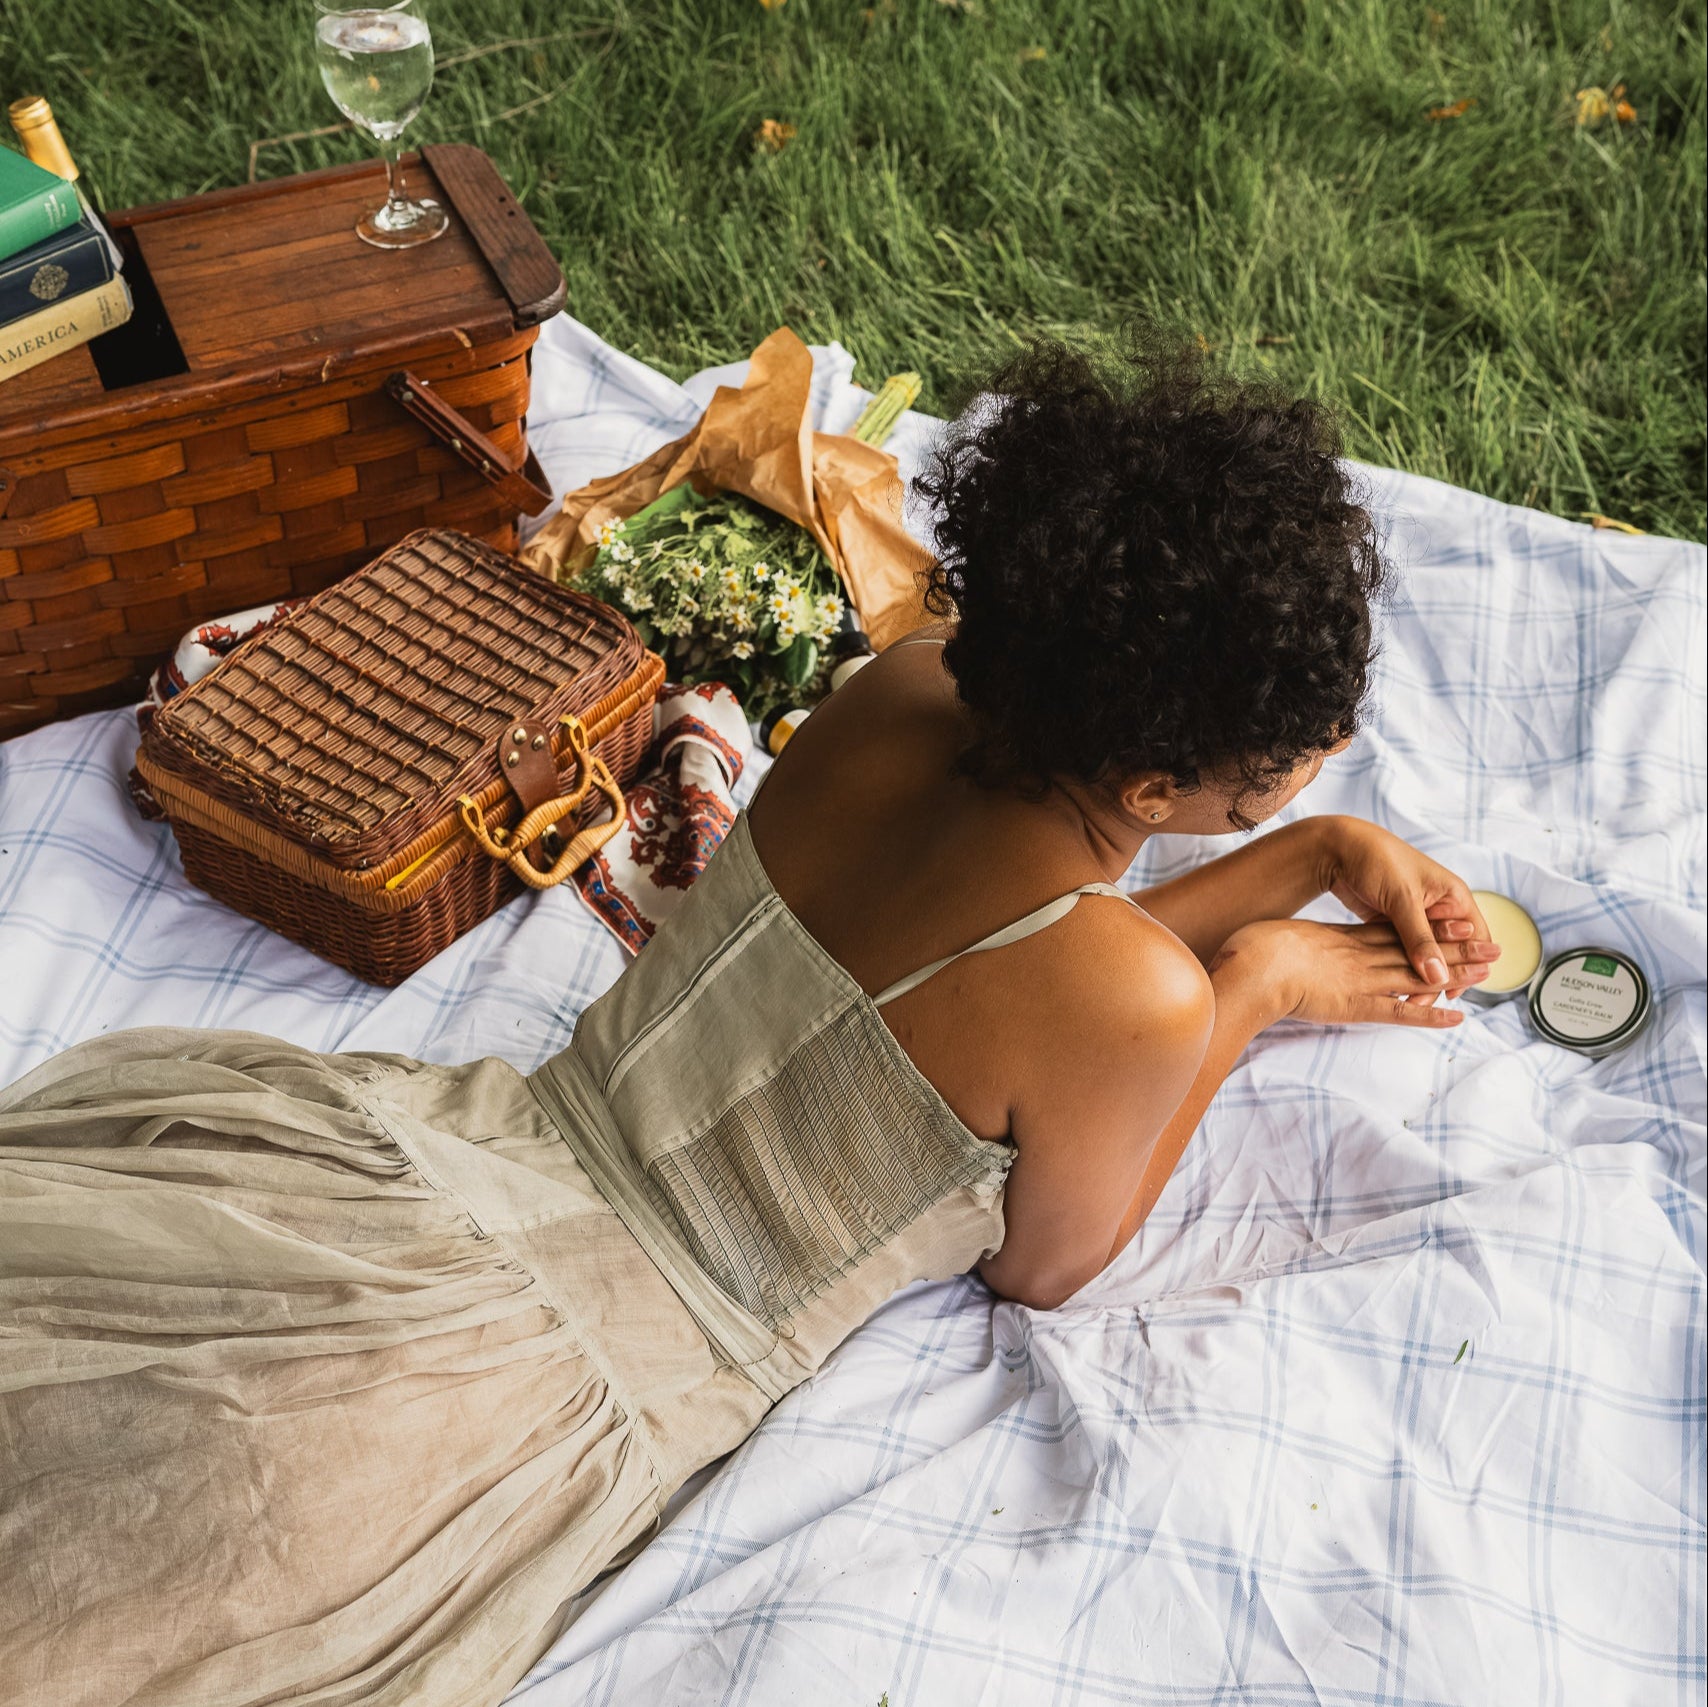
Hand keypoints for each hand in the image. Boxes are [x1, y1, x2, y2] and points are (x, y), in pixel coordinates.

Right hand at [1210, 916, 1501, 1029]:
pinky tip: (1455, 1017)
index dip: (1424, 932)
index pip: (1391, 934)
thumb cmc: (1253, 950)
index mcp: (1341, 940)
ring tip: (1487, 972)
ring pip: (1418, 975)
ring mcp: (1361, 980)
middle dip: (1456, 948)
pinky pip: (1401, 1012)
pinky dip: (1429, 1015)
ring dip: (1456, 973)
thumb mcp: (1275, 938)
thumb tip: (1284, 947)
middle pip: (1415, 949)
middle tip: (1490, 946)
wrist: (1252, 964)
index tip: (1450, 927)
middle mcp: (1359, 956)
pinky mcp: (1357, 1005)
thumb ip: (1289, 946)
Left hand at [1317, 818, 1491, 999]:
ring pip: (1426, 956)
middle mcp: (1440, 909)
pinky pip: (1404, 951)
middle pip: (1450, 952)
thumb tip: (1439, 977)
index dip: (1469, 967)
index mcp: (1453, 897)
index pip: (1475, 940)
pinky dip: (1400, 968)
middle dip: (1439, 977)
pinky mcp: (1394, 924)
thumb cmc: (1377, 860)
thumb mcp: (1403, 898)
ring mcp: (1416, 918)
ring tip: (1404, 999)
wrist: (1338, 847)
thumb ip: (1420, 938)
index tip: (1451, 993)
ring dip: (1418, 976)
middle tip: (1420, 1001)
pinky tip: (1390, 987)